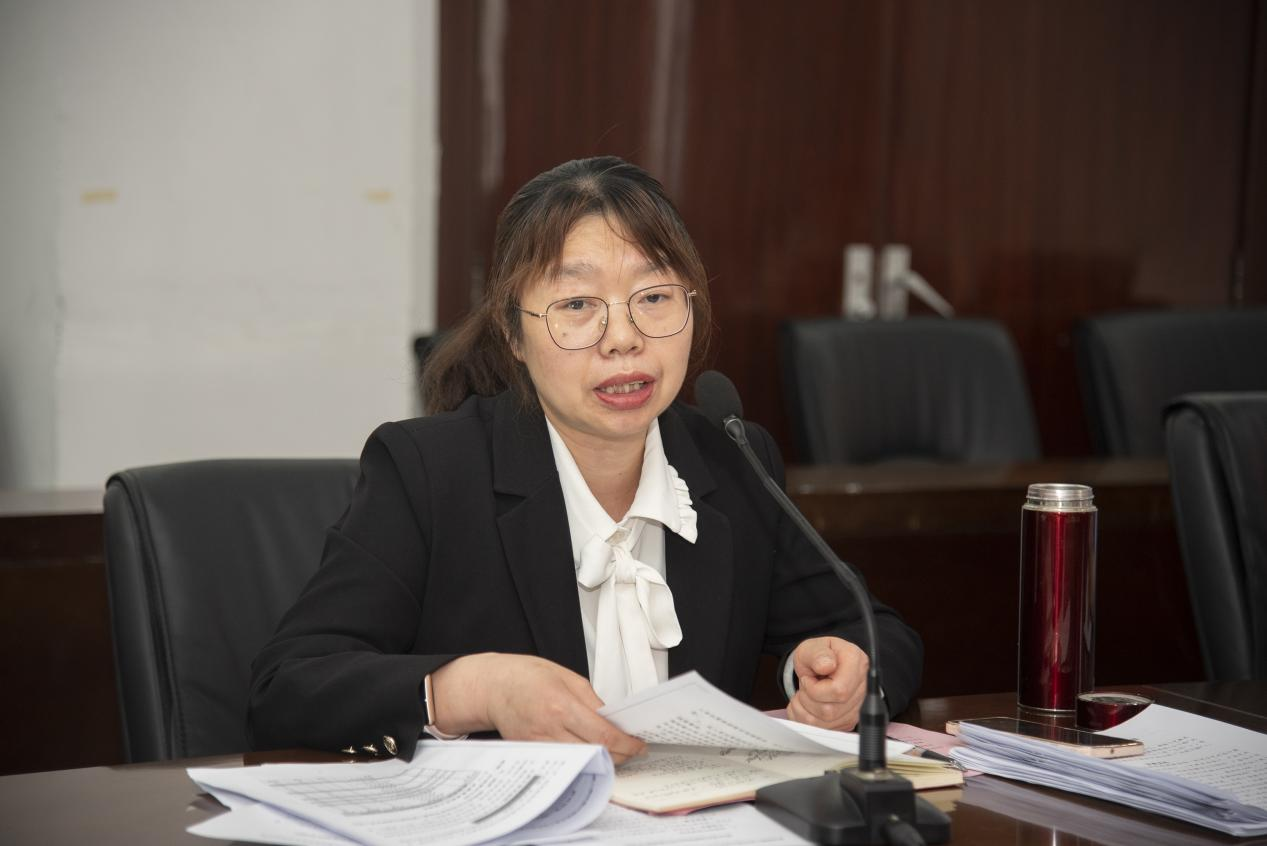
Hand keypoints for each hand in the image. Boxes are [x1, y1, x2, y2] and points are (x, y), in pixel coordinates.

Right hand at [429, 653, 645, 763]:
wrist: (493, 686)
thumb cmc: (528, 676)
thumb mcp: (567, 677)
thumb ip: (592, 701)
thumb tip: (613, 721)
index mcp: (561, 704)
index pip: (603, 734)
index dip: (627, 744)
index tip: (638, 744)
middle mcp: (549, 728)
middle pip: (595, 754)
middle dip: (620, 756)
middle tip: (632, 750)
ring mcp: (539, 744)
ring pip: (581, 763)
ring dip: (602, 761)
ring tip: (614, 753)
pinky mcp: (531, 753)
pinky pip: (564, 763)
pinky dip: (581, 761)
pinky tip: (590, 754)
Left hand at [785, 636, 868, 730]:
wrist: (822, 665)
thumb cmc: (818, 656)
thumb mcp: (812, 648)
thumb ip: (818, 654)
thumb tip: (826, 665)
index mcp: (857, 663)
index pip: (838, 690)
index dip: (816, 689)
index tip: (809, 678)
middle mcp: (862, 688)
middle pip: (829, 711)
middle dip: (807, 698)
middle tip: (806, 684)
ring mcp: (857, 708)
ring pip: (823, 723)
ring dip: (804, 709)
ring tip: (806, 693)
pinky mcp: (848, 721)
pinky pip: (821, 729)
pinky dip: (805, 718)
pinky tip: (808, 704)